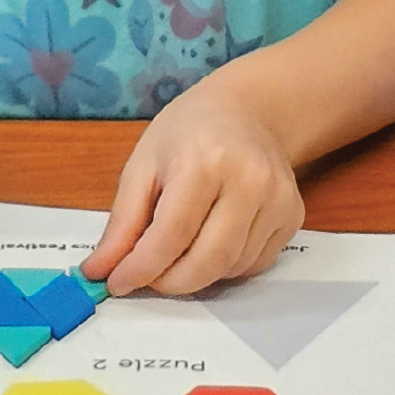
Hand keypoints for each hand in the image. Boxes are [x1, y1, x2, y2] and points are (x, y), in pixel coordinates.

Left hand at [81, 86, 303, 295]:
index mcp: (203, 161)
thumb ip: (122, 221)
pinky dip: (223, 267)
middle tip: (145, 279)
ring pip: (231, 268)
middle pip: (208, 260)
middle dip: (169, 282)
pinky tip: (208, 242)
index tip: (116, 284)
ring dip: (195, 274)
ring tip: (175, 251)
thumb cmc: (186, 133)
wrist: (247, 111)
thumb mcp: (142, 164)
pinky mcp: (294, 217)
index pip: (171, 234)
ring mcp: (278, 201)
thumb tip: (101, 269)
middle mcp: (248, 182)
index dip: (141, 268)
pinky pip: (253, 264)